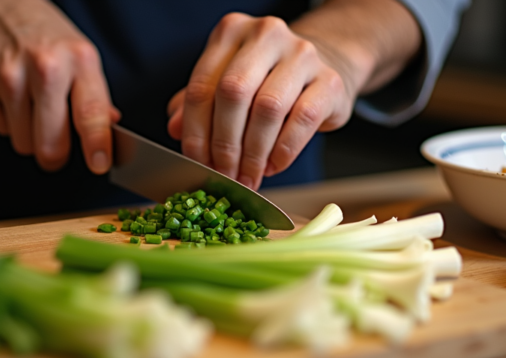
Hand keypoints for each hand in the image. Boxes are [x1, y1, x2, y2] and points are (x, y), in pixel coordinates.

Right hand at [0, 0, 118, 172]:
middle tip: (55, 143)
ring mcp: (7, 76)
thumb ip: (94, 96)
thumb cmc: (40, 34)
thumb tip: (110, 128)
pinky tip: (6, 94)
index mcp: (78, 59)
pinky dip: (4, 120)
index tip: (99, 163)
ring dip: (27, 134)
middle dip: (55, 153)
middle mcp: (45, 67)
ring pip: (23, 143)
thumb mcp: (78, 55)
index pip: (91, 114)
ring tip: (27, 103)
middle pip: (51, 144)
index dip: (97, 145)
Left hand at [166, 13, 351, 189]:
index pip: (203, 85)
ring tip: (248, 176)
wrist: (322, 68)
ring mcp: (302, 55)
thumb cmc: (266, 80)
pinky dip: (283, 150)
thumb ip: (198, 103)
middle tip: (224, 174)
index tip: (197, 162)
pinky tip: (273, 165)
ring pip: (268, 108)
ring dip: (254, 153)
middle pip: (234, 93)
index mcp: (231, 32)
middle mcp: (266, 35)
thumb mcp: (226, 83)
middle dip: (225, 143)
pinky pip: (302, 120)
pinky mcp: (330, 81)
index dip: (196, 131)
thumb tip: (175, 128)